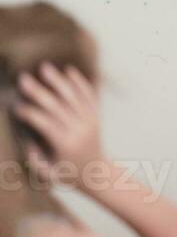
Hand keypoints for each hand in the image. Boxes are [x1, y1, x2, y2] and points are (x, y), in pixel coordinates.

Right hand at [14, 64, 105, 185]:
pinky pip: (89, 94)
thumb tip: (29, 141)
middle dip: (39, 91)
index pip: (46, 123)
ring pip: (74, 96)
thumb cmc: (66, 173)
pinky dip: (79, 82)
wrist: (96, 171)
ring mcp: (90, 120)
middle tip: (23, 78)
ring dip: (58, 80)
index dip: (31, 113)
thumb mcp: (47, 173)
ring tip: (44, 67)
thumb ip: (35, 160)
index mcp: (65, 144)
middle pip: (58, 106)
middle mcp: (80, 129)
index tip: (16, 105)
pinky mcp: (96, 114)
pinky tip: (68, 70)